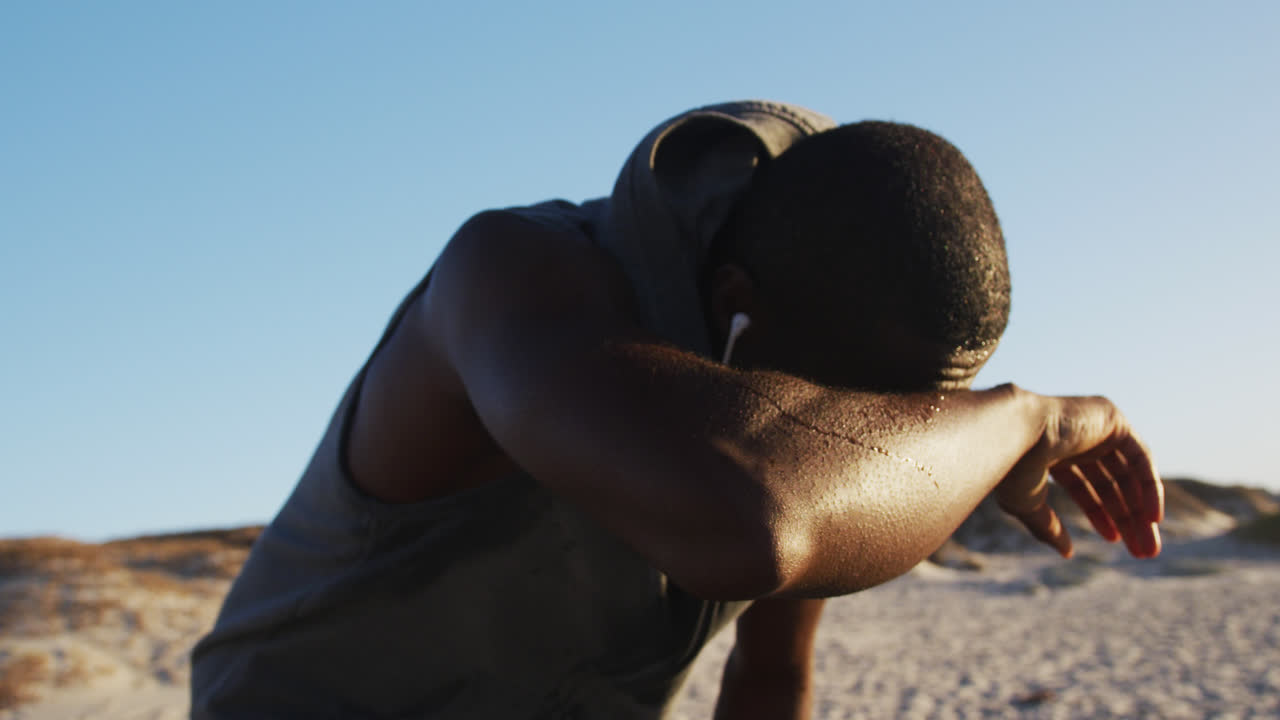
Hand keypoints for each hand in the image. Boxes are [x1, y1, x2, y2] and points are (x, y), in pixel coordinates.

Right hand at [995, 394, 1163, 558]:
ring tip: (1149, 546)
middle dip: (1127, 518)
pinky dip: (1150, 488)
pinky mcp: (1112, 419)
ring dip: (1142, 510)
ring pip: (1128, 473)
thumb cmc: (1012, 469)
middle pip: (1111, 482)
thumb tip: (1067, 553)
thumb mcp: (1027, 505)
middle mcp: (1075, 439)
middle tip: (1142, 552)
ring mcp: (1094, 426)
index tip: (1114, 540)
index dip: (1100, 514)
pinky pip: (1140, 457)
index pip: (1084, 486)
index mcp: (1051, 454)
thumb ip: (1049, 527)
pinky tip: (1152, 518)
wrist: (1013, 434)